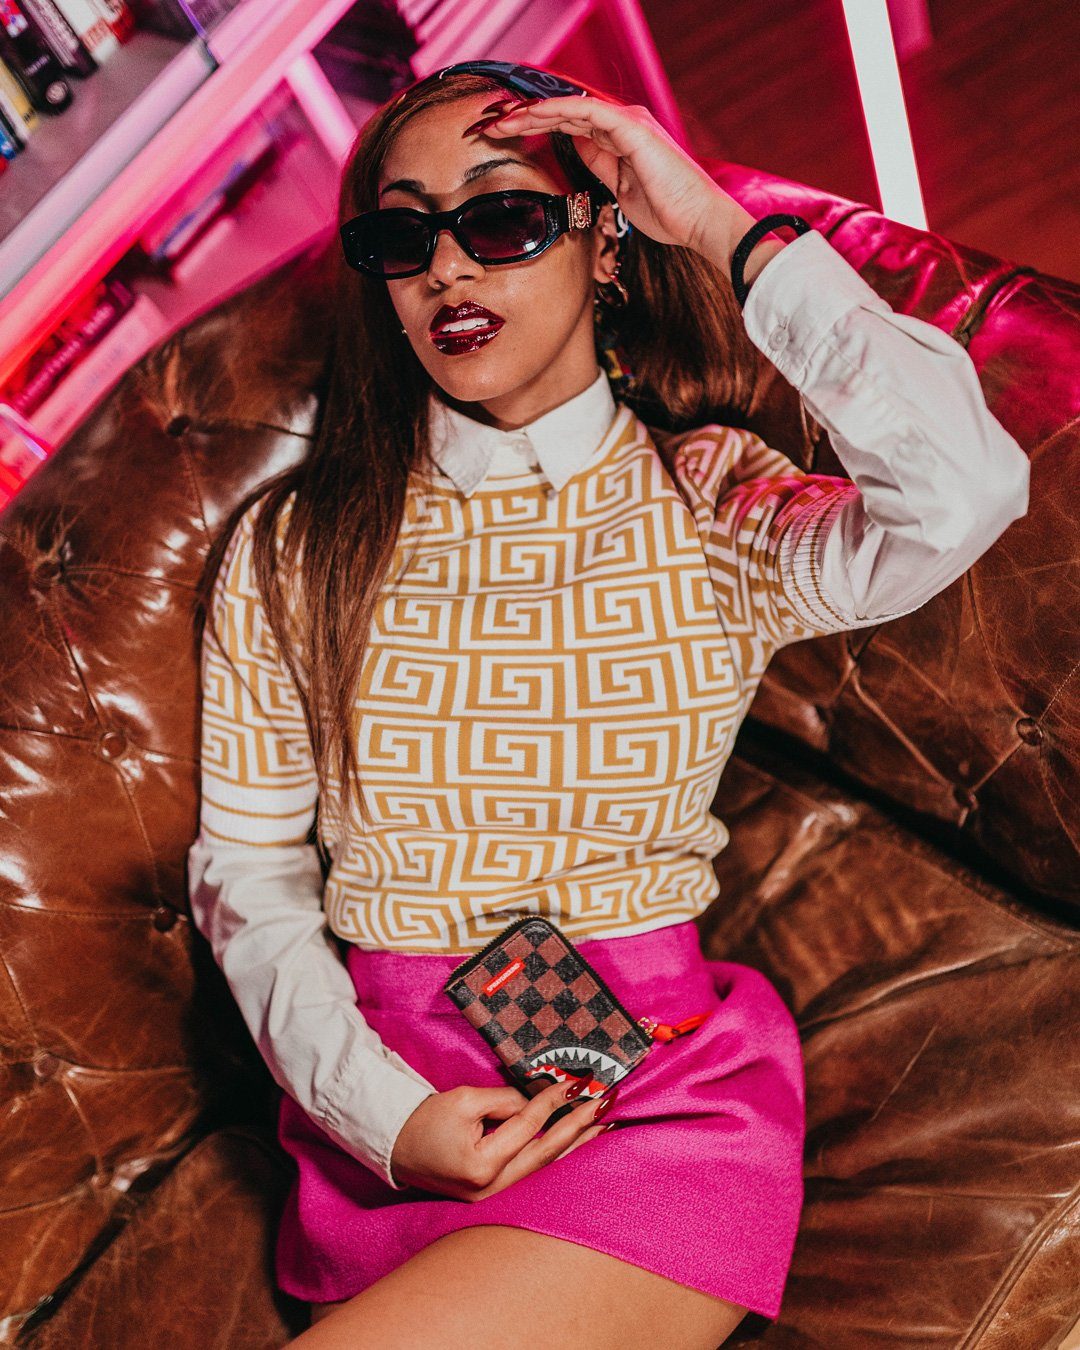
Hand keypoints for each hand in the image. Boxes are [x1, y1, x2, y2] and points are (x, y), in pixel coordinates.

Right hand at [389, 1078, 616, 1198]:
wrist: (399, 1148)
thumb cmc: (427, 1121)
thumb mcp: (464, 1101)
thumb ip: (505, 1101)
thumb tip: (536, 1102)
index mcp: (481, 1165)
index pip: (528, 1127)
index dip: (552, 1102)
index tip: (574, 1082)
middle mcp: (492, 1189)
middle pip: (547, 1155)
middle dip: (579, 1127)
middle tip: (605, 1103)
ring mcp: (495, 1198)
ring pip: (547, 1170)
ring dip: (578, 1145)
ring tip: (605, 1125)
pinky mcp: (496, 1196)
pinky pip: (535, 1175)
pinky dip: (559, 1156)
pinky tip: (579, 1144)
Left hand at [469, 96, 756, 267]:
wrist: (699, 222)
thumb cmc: (669, 215)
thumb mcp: (622, 194)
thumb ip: (601, 171)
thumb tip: (577, 159)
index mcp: (618, 139)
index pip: (568, 125)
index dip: (534, 127)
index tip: (502, 138)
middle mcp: (621, 123)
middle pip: (563, 111)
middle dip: (523, 116)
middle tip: (487, 123)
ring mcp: (627, 122)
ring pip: (568, 107)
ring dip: (530, 112)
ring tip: (498, 120)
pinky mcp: (631, 127)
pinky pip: (585, 112)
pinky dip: (554, 111)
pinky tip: (529, 115)